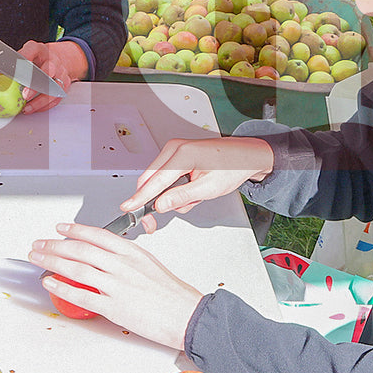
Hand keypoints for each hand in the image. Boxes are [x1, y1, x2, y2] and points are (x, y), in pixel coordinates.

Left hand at [16, 39, 86, 113]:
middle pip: (48, 70)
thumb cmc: (36, 58)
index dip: (24, 60)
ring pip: (54, 87)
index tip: (16, 71)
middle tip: (25, 95)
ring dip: (40, 100)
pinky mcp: (65, 83)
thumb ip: (12, 63)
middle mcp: (52, 59)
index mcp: (39, 49)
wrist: (55, 59)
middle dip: (36, 84)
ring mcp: (61, 71)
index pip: (32, 50)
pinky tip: (34, 109)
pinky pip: (57, 97)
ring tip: (27, 108)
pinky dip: (45, 105)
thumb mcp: (24, 55)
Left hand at [28, 223, 202, 351]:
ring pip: (76, 268)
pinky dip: (61, 287)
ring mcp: (117, 285)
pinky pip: (81, 294)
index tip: (61, 227)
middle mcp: (122, 265)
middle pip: (81, 249)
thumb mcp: (151, 265)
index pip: (98, 235)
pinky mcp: (114, 307)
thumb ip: (127, 259)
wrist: (189, 317)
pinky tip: (50, 283)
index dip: (75, 230)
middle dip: (55, 244)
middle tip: (40, 243)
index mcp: (132, 253)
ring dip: (52, 261)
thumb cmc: (174, 295)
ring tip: (38, 258)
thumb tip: (105, 257)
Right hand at [119, 136, 274, 232]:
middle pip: (149, 180)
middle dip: (152, 202)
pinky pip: (163, 175)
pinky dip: (172, 188)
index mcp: (183, 154)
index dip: (139, 198)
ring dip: (168, 195)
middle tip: (152, 223)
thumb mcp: (209, 188)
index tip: (127, 208)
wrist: (245, 156)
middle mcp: (174, 148)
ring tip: (194, 197)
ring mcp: (174, 149)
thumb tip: (160, 204)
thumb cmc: (232, 167)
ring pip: (156, 180)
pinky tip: (191, 189)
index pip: (155, 181)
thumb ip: (182, 197)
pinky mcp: (175, 154)